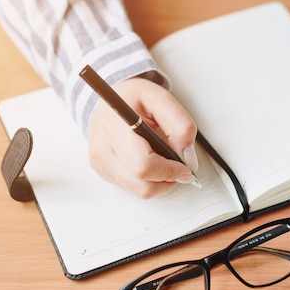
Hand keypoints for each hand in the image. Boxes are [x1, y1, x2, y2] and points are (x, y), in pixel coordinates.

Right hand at [87, 77, 198, 198]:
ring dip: (160, 182)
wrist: (109, 101)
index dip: (169, 171)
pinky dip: (149, 180)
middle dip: (168, 179)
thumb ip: (181, 125)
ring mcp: (101, 164)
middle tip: (179, 166)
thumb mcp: (162, 99)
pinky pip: (133, 188)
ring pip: (139, 191)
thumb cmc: (133, 98)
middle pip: (142, 185)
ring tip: (166, 162)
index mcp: (116, 127)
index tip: (185, 167)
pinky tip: (151, 161)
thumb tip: (188, 157)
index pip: (142, 165)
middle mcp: (103, 149)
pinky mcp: (103, 172)